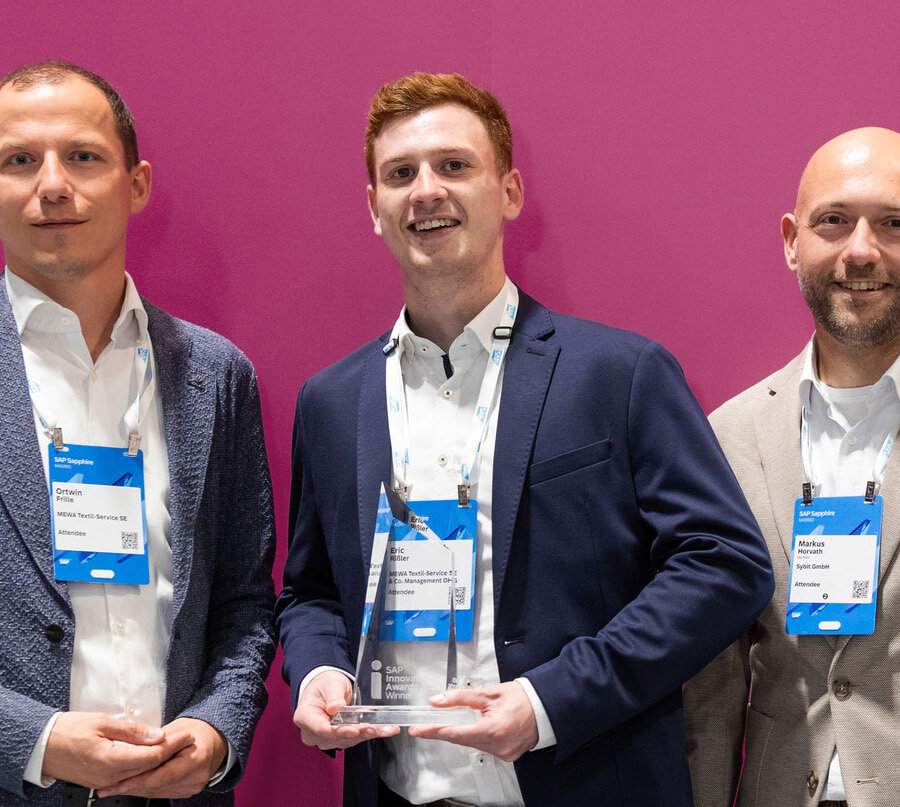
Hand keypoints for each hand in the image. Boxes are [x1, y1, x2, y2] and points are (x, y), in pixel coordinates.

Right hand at [42, 711, 190, 788]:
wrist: (41, 746)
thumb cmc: (68, 730)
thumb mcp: (103, 722)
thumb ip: (133, 732)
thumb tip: (157, 735)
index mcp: (111, 761)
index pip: (152, 756)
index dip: (173, 745)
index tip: (187, 735)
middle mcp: (109, 776)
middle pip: (149, 767)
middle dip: (171, 753)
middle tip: (187, 739)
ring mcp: (104, 782)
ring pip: (140, 774)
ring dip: (159, 761)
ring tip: (176, 746)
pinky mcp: (100, 781)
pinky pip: (128, 776)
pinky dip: (143, 767)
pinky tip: (153, 757)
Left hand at [95, 717, 226, 798]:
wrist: (216, 740)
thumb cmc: (196, 730)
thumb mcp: (176, 728)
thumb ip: (157, 742)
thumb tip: (133, 751)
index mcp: (197, 758)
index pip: (162, 774)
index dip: (137, 780)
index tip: (117, 782)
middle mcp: (197, 776)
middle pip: (157, 786)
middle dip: (131, 786)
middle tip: (108, 787)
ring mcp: (193, 786)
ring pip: (157, 792)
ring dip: (135, 789)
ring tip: (114, 787)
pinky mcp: (188, 792)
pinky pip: (162, 792)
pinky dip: (146, 789)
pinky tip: (131, 786)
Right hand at [293, 670, 398, 749]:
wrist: (328, 687)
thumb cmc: (325, 685)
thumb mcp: (330, 684)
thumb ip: (333, 696)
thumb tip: (335, 708)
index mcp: (305, 717)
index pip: (321, 729)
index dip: (339, 732)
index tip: (354, 730)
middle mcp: (314, 732)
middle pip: (336, 737)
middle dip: (358, 733)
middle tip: (373, 728)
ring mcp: (326, 737)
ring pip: (348, 740)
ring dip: (366, 734)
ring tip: (383, 729)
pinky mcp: (339, 738)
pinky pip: (355, 738)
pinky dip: (369, 733)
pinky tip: (383, 730)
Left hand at [408, 681, 538, 761]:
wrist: (544, 707)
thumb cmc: (521, 698)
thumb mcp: (488, 693)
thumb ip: (460, 698)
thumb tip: (438, 701)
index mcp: (492, 729)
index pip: (454, 733)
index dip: (434, 731)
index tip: (418, 730)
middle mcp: (497, 745)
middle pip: (462, 740)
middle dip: (445, 731)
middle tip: (428, 724)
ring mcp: (503, 753)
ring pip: (472, 744)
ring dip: (463, 733)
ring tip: (461, 719)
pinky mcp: (507, 755)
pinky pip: (484, 747)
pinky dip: (478, 737)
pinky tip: (479, 726)